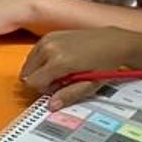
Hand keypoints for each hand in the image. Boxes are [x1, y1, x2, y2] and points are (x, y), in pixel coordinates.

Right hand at [18, 27, 140, 105]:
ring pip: (29, 63)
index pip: (32, 82)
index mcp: (59, 61)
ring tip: (60, 70)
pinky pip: (34, 53)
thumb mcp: (90, 84)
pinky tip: (58, 61)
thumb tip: (51, 106)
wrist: (114, 42)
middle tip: (60, 80)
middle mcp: (49, 48)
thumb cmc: (105, 64)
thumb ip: (69, 95)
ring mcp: (48, 39)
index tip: (57, 88)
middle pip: (27, 73)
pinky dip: (41, 60)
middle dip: (40, 80)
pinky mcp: (50, 35)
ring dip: (39, 70)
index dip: (43, 89)